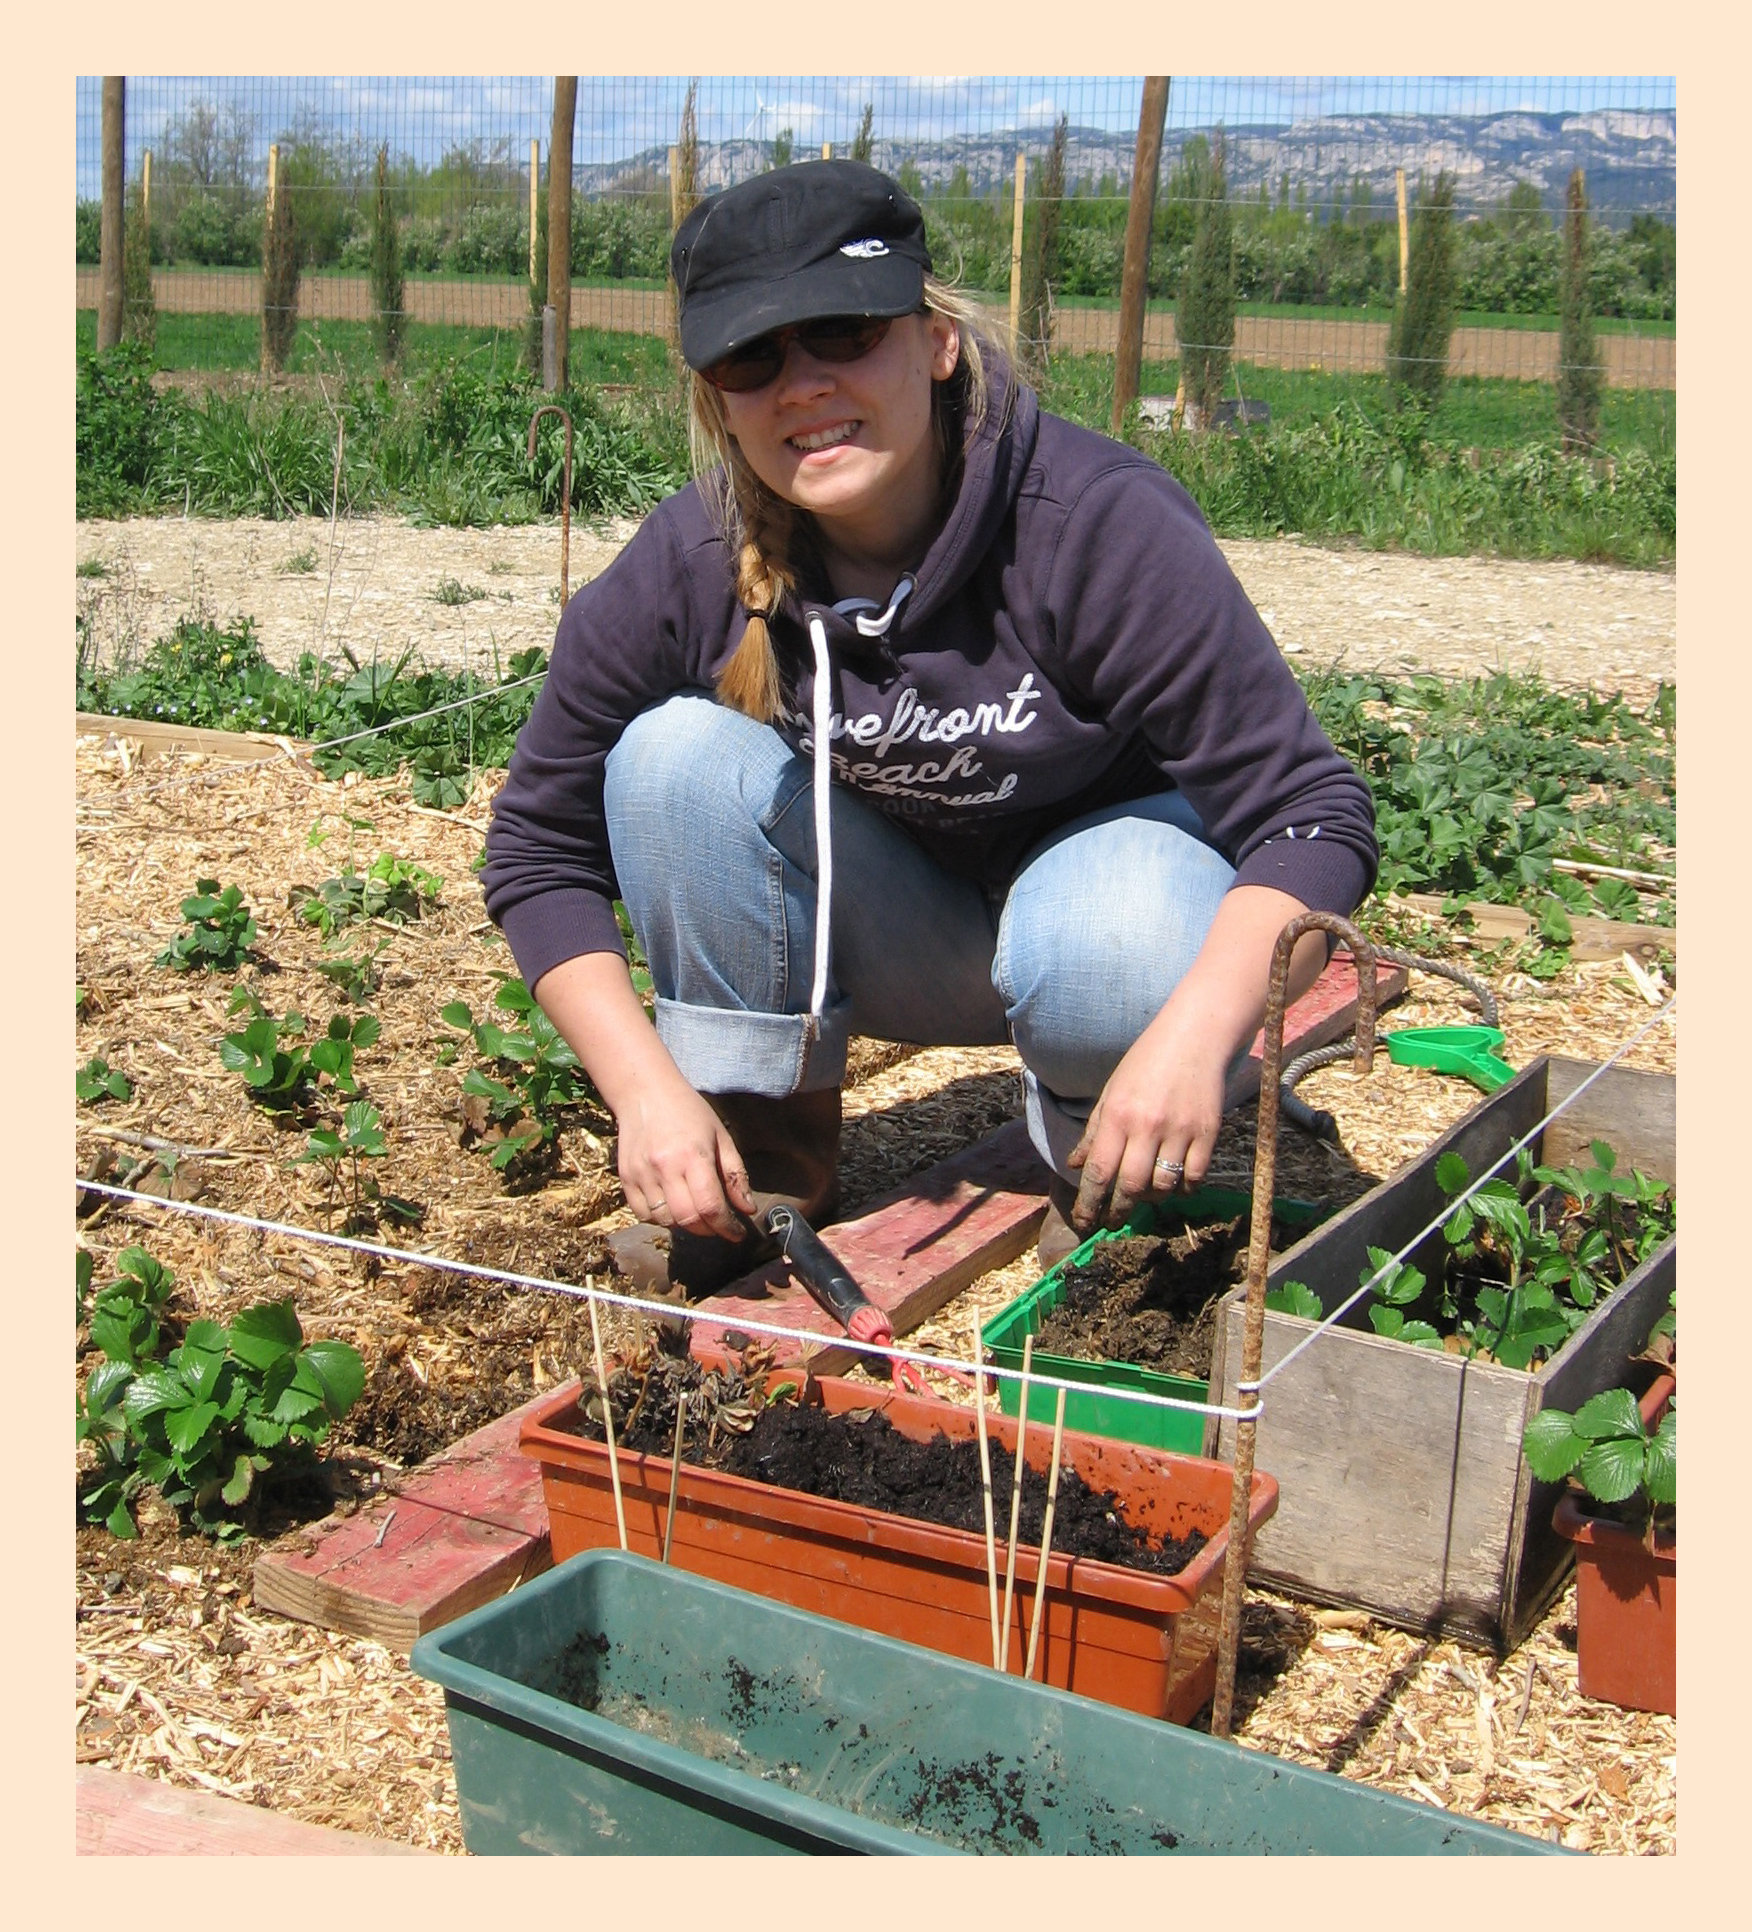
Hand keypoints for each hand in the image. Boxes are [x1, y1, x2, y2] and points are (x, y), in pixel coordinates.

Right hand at [615, 1081, 757, 1241]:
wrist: (645, 1093)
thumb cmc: (688, 1112)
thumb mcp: (720, 1137)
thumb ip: (735, 1175)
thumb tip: (747, 1209)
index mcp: (693, 1156)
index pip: (711, 1207)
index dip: (727, 1227)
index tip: (737, 1234)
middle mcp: (665, 1168)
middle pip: (688, 1219)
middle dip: (709, 1230)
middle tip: (718, 1225)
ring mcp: (642, 1175)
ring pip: (665, 1221)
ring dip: (685, 1225)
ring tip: (696, 1212)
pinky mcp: (626, 1178)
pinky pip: (643, 1214)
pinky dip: (660, 1219)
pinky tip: (672, 1206)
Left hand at [1065, 1022, 1228, 1233]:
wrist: (1195, 1036)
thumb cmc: (1147, 1062)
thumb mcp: (1112, 1091)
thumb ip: (1095, 1131)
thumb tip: (1075, 1165)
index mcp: (1118, 1115)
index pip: (1098, 1170)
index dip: (1089, 1203)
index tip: (1084, 1222)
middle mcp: (1147, 1126)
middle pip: (1130, 1186)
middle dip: (1117, 1212)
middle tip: (1112, 1221)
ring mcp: (1180, 1130)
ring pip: (1163, 1186)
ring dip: (1151, 1199)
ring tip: (1144, 1195)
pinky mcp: (1208, 1133)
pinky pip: (1194, 1177)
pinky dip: (1183, 1189)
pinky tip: (1174, 1184)